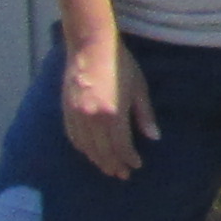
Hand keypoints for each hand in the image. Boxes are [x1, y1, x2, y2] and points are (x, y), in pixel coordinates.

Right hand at [60, 32, 157, 178]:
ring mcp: (76, 116)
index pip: (121, 147)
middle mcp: (92, 119)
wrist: (90, 46)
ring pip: (87, 148)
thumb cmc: (120, 64)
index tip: (136, 166)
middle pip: (103, 151)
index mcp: (112, 114)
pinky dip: (83, 149)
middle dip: (114, 165)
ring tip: (108, 167)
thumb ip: (144, 116)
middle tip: (122, 174)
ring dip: (98, 160)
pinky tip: (91, 153)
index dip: (129, 159)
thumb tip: (153, 138)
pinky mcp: (66, 111)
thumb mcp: (138, 89)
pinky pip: (74, 137)